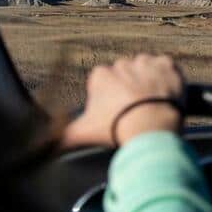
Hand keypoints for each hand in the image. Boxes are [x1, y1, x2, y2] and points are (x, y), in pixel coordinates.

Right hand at [61, 54, 185, 147]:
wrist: (150, 127)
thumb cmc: (116, 128)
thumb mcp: (83, 133)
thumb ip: (62, 137)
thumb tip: (44, 147)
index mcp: (101, 76)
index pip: (103, 81)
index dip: (109, 98)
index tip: (116, 113)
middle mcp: (122, 65)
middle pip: (124, 74)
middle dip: (128, 88)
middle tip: (134, 109)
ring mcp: (146, 63)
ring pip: (145, 67)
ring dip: (147, 79)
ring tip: (151, 101)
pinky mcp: (167, 66)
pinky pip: (166, 65)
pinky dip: (167, 76)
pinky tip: (165, 91)